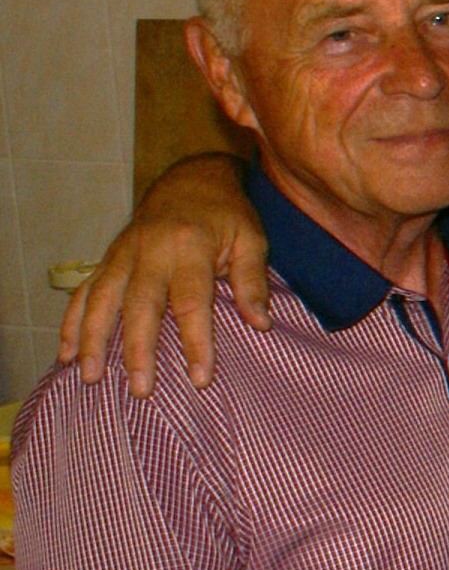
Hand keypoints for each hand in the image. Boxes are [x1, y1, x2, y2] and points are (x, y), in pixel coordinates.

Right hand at [59, 153, 269, 397]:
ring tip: (92, 377)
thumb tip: (260, 324)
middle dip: (137, 350)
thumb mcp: (252, 240)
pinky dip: (72, 322)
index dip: (195, 342)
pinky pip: (85, 292)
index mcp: (189, 247)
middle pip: (140, 306)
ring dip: (93, 340)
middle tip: (140, 390)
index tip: (199, 379)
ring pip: (102, 300)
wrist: (191, 180)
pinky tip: (66, 353)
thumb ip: (253, 281)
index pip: (191, 303)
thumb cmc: (227, 215)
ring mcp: (123, 255)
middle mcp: (149, 251)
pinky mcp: (108, 259)